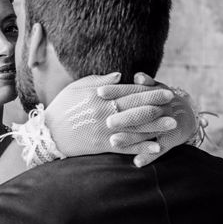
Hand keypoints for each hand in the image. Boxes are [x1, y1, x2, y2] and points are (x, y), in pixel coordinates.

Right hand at [47, 73, 173, 159]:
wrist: (47, 133)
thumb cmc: (62, 108)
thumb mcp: (76, 88)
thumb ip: (99, 81)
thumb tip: (121, 75)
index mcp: (98, 96)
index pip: (128, 91)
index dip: (148, 90)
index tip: (165, 89)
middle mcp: (103, 112)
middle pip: (135, 107)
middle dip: (157, 104)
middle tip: (175, 102)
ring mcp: (103, 130)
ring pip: (134, 127)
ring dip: (155, 125)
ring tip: (172, 123)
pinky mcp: (101, 146)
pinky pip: (125, 147)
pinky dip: (141, 148)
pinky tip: (156, 147)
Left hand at [98, 72, 197, 166]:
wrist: (185, 113)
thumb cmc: (158, 98)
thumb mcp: (154, 88)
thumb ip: (144, 82)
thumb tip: (138, 76)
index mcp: (152, 93)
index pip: (132, 91)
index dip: (116, 91)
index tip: (99, 92)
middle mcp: (161, 108)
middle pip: (141, 112)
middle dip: (124, 117)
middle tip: (107, 122)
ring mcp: (167, 124)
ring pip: (147, 132)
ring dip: (131, 138)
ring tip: (113, 142)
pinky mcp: (172, 140)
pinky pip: (161, 149)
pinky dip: (149, 156)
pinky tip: (137, 162)